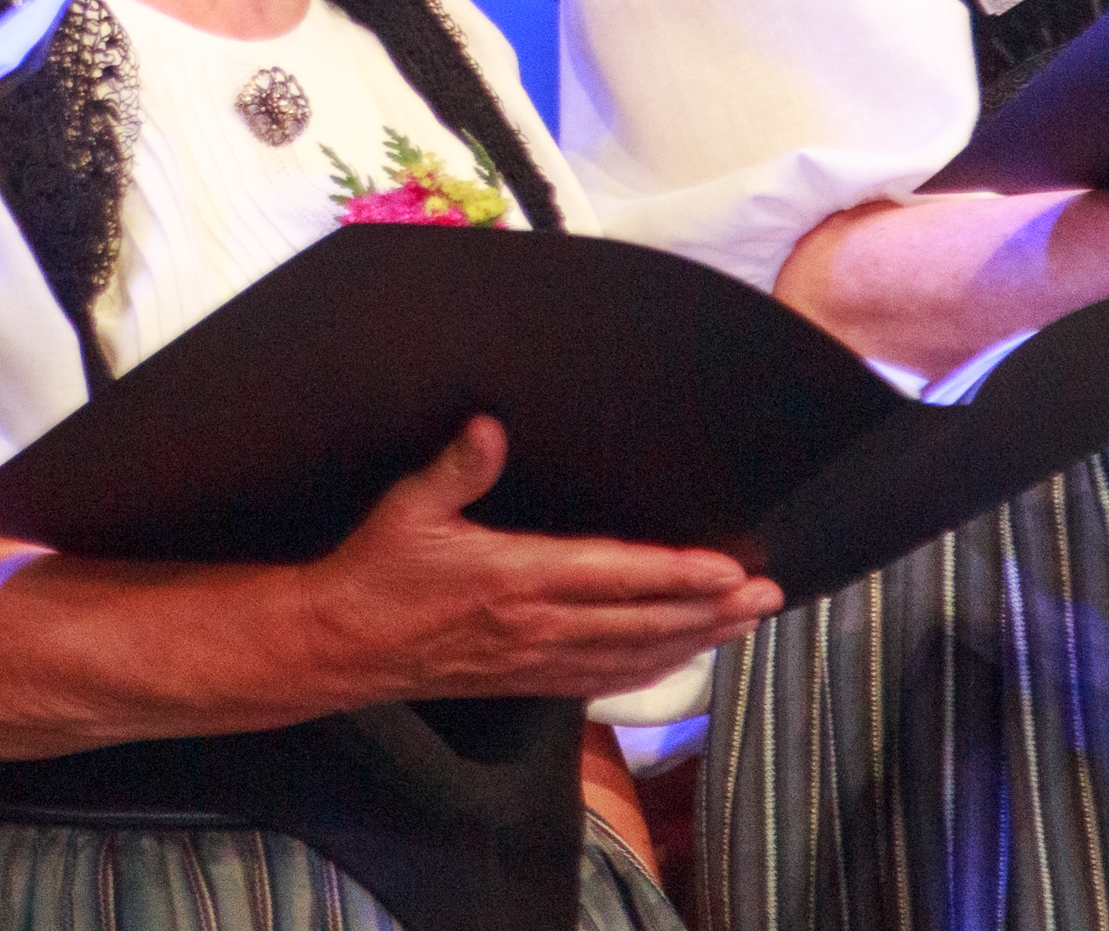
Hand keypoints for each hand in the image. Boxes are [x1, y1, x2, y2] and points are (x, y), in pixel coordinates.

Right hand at [302, 419, 779, 701]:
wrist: (340, 646)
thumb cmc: (375, 571)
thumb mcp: (408, 508)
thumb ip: (457, 467)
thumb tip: (491, 426)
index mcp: (517, 578)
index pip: (616, 577)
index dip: (677, 574)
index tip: (728, 568)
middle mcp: (538, 625)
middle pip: (644, 622)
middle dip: (711, 611)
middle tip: (768, 598)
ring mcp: (537, 660)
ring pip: (635, 656)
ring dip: (695, 642)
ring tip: (743, 627)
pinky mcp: (527, 681)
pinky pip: (605, 680)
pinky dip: (652, 670)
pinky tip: (679, 660)